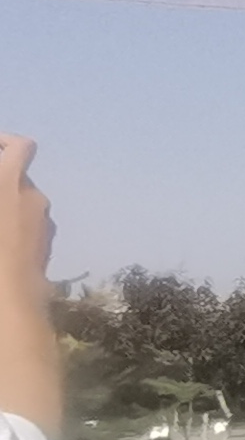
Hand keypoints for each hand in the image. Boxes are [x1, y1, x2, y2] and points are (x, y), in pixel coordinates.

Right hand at [0, 137, 49, 292]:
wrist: (7, 297)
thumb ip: (1, 181)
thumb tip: (3, 180)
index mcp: (11, 182)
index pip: (21, 147)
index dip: (6, 142)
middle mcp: (34, 199)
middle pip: (18, 181)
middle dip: (0, 186)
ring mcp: (43, 226)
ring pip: (23, 208)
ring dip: (6, 210)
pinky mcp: (45, 250)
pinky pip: (28, 231)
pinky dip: (13, 231)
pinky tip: (2, 248)